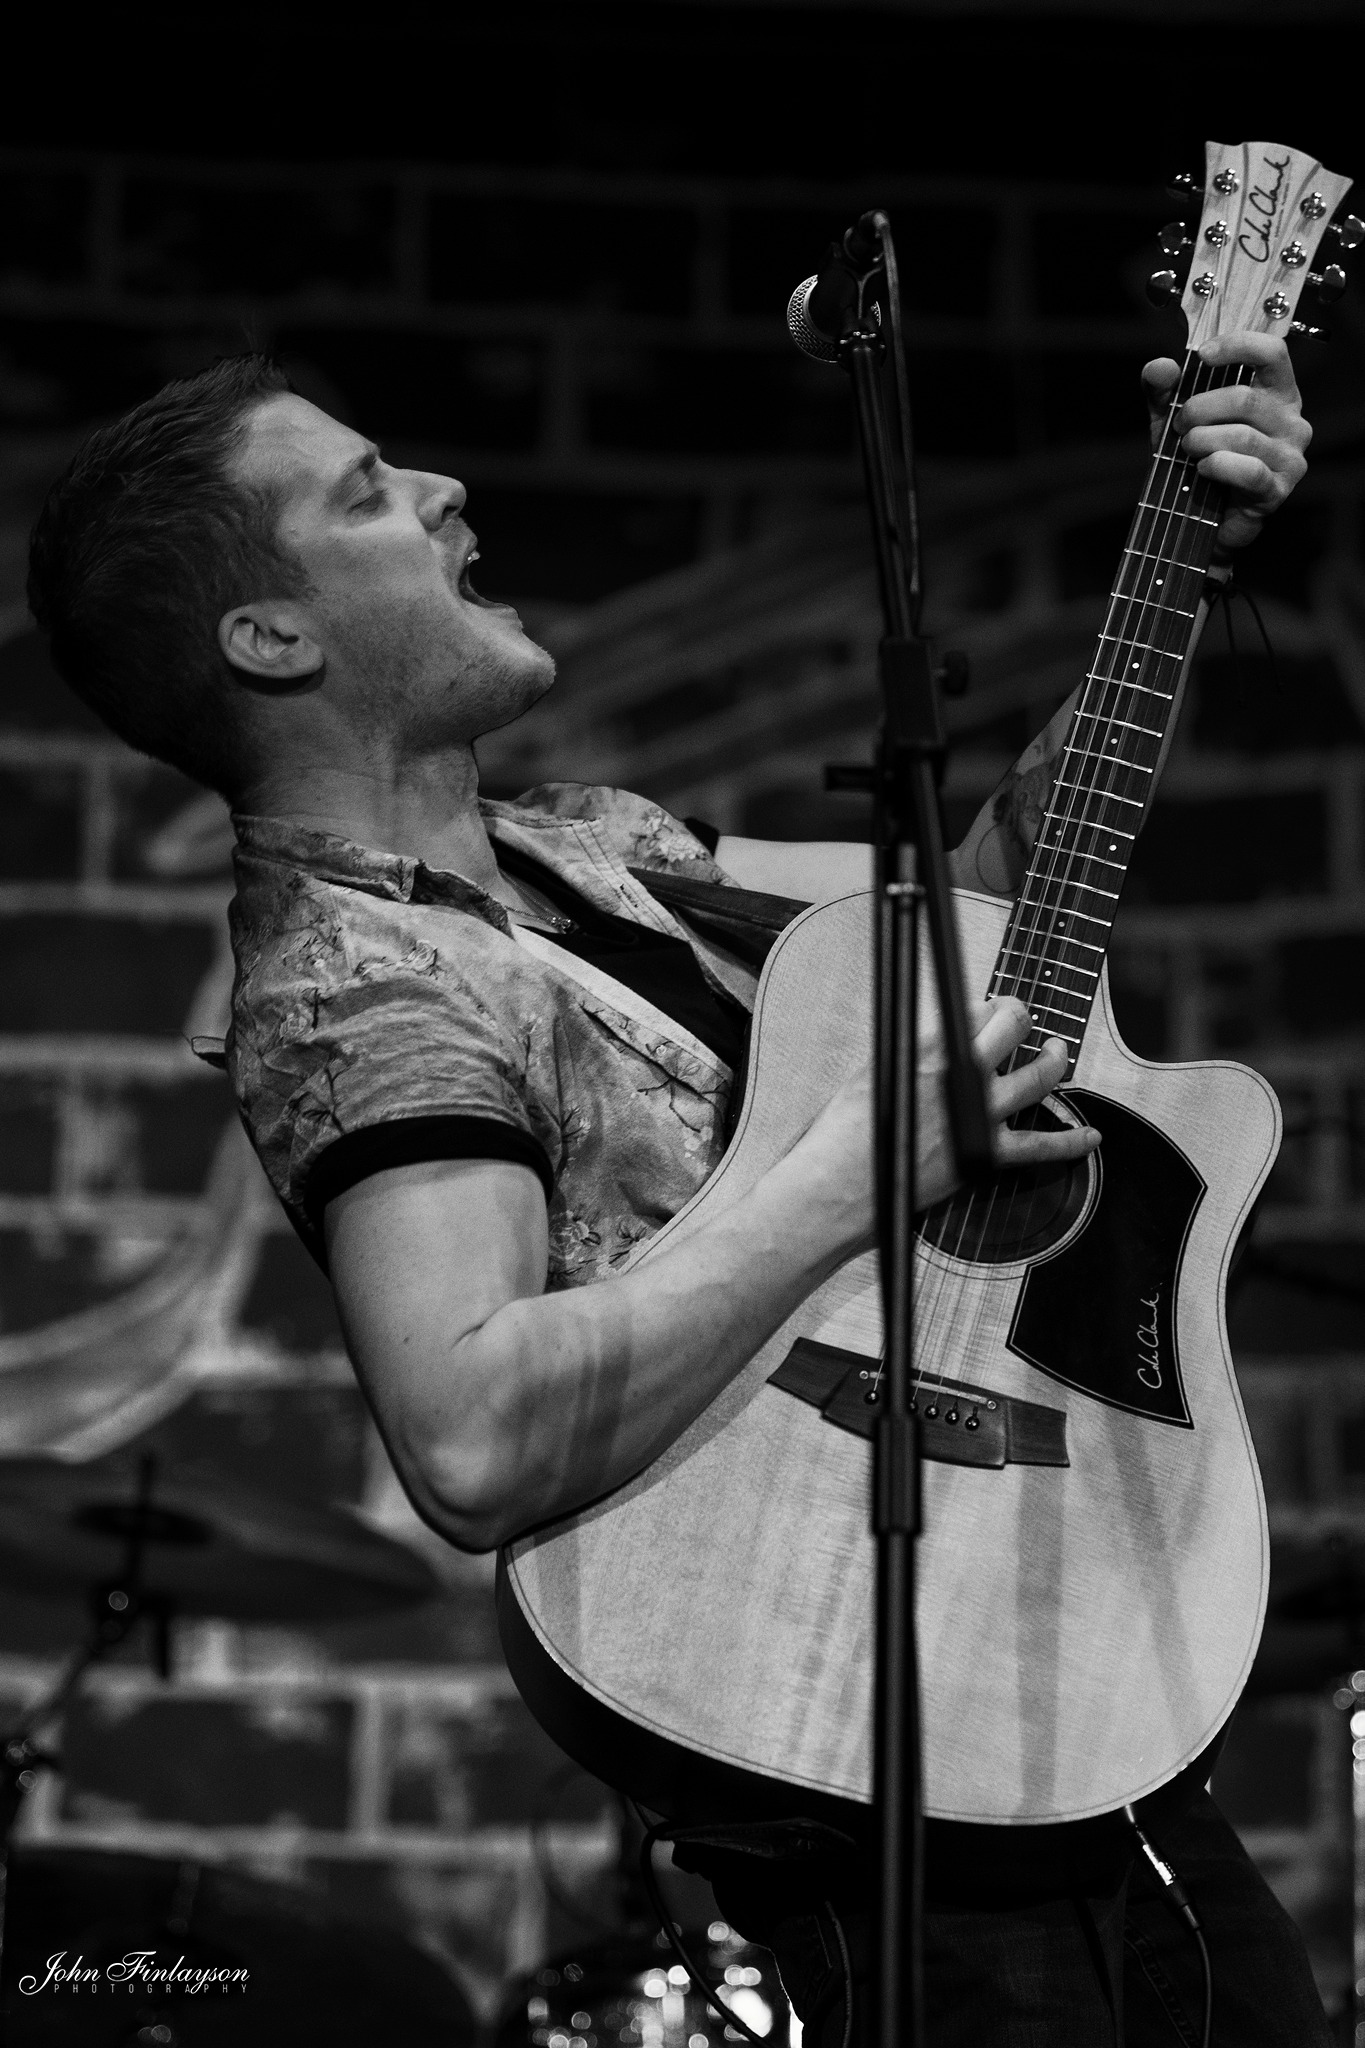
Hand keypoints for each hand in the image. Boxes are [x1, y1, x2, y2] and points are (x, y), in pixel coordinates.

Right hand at [799, 997, 1099, 1238]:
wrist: (841, 1185)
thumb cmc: (845, 1134)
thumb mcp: (873, 1072)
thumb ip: (912, 1054)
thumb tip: (932, 1045)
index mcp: (929, 1047)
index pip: (975, 1008)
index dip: (986, 1005)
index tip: (988, 1008)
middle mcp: (962, 1074)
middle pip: (1011, 1026)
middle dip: (1020, 1016)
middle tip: (1021, 1019)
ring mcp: (981, 1114)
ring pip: (1038, 1075)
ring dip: (1054, 1058)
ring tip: (1057, 1050)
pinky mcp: (988, 1154)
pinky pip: (1042, 1146)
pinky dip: (1071, 1142)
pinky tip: (1089, 1136)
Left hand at [1141, 331, 1309, 557]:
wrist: (1202, 519)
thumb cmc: (1198, 460)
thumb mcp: (1175, 420)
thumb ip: (1165, 391)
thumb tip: (1160, 366)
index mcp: (1276, 393)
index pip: (1272, 352)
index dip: (1238, 346)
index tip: (1201, 356)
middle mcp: (1292, 420)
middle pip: (1245, 398)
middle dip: (1200, 409)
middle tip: (1179, 426)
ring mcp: (1290, 456)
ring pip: (1242, 436)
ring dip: (1202, 442)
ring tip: (1188, 450)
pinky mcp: (1279, 489)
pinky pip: (1248, 470)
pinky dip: (1217, 467)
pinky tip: (1202, 470)